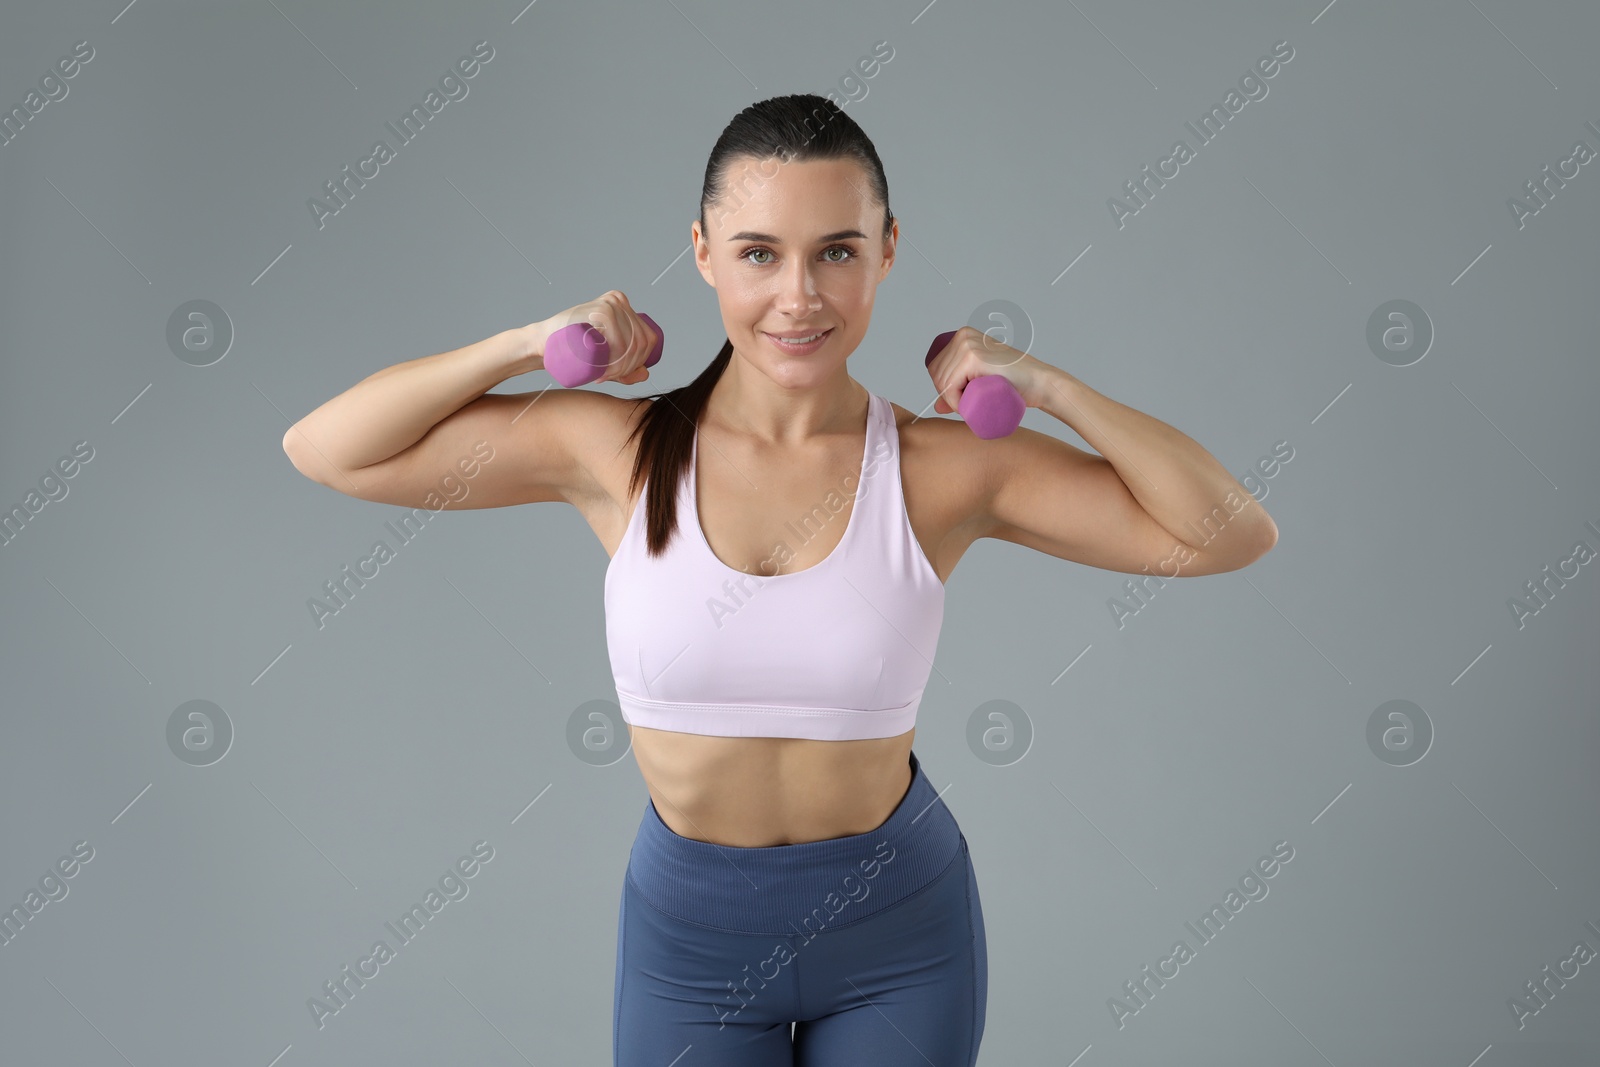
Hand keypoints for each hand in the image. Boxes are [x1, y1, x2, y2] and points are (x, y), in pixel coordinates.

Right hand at [534, 290, 657, 385]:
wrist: (545, 342)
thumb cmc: (573, 351)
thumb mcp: (604, 361)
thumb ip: (626, 369)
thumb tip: (646, 373)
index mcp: (626, 309)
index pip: (648, 339)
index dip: (639, 362)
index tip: (618, 375)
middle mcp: (620, 302)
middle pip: (642, 342)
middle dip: (628, 367)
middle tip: (607, 377)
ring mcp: (612, 303)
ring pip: (633, 344)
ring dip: (620, 367)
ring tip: (602, 375)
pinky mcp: (602, 309)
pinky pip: (621, 342)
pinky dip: (615, 362)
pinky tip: (601, 369)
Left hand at [925, 326, 1046, 414]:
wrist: (1039, 383)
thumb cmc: (1014, 383)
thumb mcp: (980, 383)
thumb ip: (959, 391)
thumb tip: (936, 406)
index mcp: (962, 336)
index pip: (935, 367)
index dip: (944, 388)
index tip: (963, 398)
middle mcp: (963, 335)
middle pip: (936, 374)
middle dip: (947, 395)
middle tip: (969, 404)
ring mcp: (967, 344)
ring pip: (942, 382)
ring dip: (953, 400)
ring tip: (973, 404)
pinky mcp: (973, 357)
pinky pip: (950, 385)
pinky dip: (955, 400)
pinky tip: (969, 403)